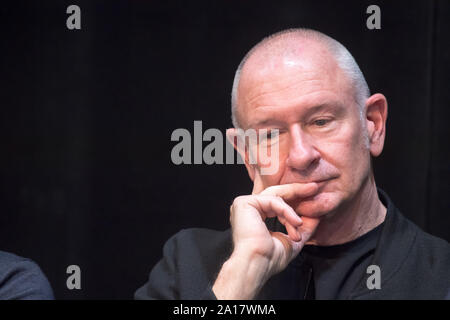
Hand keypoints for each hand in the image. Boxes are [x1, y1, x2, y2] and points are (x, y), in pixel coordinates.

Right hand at [212, 182, 320, 299]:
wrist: (256, 264)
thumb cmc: (269, 259)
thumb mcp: (292, 240)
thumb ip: (302, 227)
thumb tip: (316, 216)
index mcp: (256, 216)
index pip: (277, 203)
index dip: (294, 203)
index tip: (312, 197)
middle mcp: (249, 208)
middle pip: (276, 194)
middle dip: (297, 191)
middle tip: (314, 188)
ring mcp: (245, 204)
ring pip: (276, 197)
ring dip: (292, 211)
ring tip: (300, 224)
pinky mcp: (245, 202)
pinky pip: (272, 200)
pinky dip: (286, 211)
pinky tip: (295, 222)